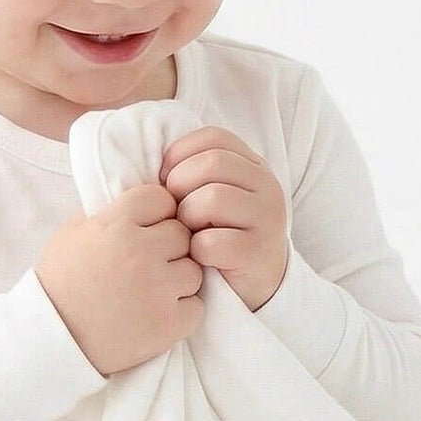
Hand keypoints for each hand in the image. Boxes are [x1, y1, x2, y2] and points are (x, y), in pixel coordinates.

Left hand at [158, 126, 289, 313]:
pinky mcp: (257, 251)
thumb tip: (152, 164)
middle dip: (180, 185)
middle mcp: (267, 186)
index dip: (181, 154)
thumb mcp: (216, 194)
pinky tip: (202, 256)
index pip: (214, 137)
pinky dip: (197, 250)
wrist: (258, 282)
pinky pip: (212, 241)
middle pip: (212, 163)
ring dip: (188, 217)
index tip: (168, 179)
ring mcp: (266, 218)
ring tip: (190, 233)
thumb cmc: (224, 233)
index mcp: (254, 166)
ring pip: (212, 198)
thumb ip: (196, 171)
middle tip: (177, 210)